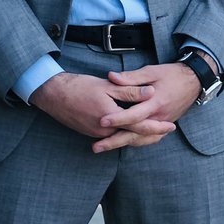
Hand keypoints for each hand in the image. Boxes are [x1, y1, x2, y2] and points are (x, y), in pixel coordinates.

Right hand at [29, 73, 173, 143]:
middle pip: (134, 137)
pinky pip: (113, 136)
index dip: (157, 126)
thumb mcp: (107, 86)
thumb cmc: (79, 87)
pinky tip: (131, 128)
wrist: (53, 95)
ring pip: (123, 137)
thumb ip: (130, 91)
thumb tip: (150, 92)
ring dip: (139, 135)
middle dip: (152, 135)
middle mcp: (105, 131)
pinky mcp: (91, 133)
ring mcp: (97, 134)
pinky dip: (125, 134)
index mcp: (112, 118)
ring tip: (154, 132)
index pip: (140, 126)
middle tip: (167, 131)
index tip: (170, 126)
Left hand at [91, 63, 203, 153]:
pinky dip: (135, 142)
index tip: (101, 121)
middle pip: (135, 134)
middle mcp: (159, 117)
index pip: (134, 115)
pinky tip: (121, 143)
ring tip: (102, 147)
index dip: (117, 119)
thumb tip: (111, 77)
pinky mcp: (163, 126)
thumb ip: (131, 77)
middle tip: (96, 147)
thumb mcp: (151, 71)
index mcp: (155, 103)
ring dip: (121, 144)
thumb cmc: (171, 74)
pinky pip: (148, 139)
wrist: (193, 82)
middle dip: (114, 141)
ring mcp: (162, 124)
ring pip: (141, 140)